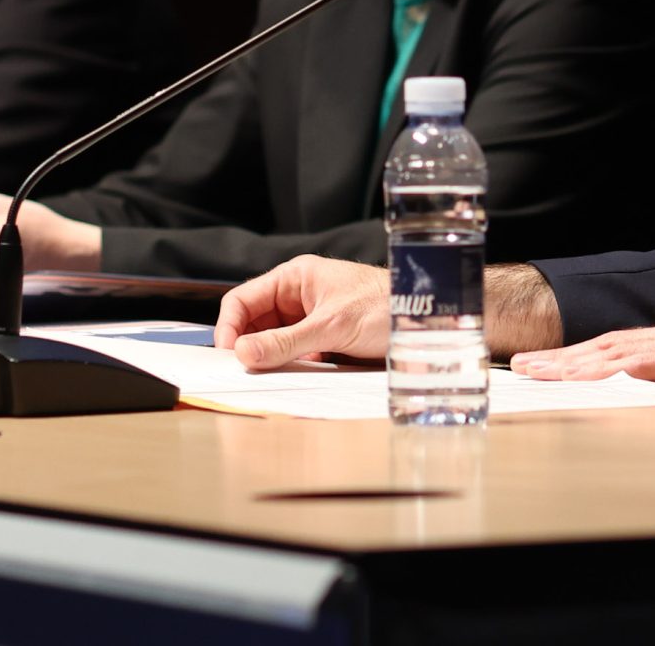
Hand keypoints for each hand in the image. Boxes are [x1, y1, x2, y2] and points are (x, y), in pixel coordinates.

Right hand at [214, 256, 391, 369]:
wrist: (426, 320)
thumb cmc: (385, 306)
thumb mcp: (331, 326)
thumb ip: (286, 342)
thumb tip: (244, 354)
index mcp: (295, 278)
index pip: (244, 299)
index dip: (230, 326)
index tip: (228, 355)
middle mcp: (299, 296)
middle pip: (256, 322)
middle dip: (249, 345)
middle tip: (245, 372)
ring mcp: (312, 318)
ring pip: (275, 340)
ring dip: (271, 358)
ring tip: (271, 375)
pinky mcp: (326, 339)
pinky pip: (297, 353)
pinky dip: (292, 365)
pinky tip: (298, 375)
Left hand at [507, 290, 654, 383]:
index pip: (608, 350)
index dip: (573, 357)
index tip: (543, 365)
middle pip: (596, 348)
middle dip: (556, 359)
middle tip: (519, 367)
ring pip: (608, 353)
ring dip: (568, 362)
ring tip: (535, 371)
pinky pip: (642, 363)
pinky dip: (612, 368)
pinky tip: (587, 374)